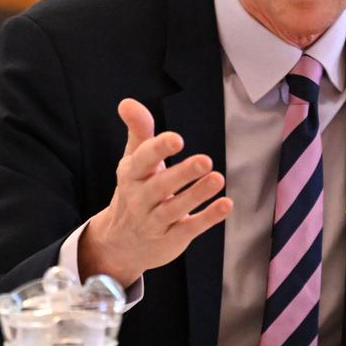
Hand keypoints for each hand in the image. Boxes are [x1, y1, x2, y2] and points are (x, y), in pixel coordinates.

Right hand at [79, 98, 232, 285]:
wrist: (120, 243)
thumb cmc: (135, 191)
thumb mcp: (134, 160)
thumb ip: (138, 130)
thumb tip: (127, 102)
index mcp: (132, 175)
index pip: (143, 160)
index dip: (158, 149)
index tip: (176, 139)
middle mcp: (140, 199)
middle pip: (160, 186)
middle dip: (182, 173)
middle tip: (205, 160)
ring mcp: (155, 221)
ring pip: (175, 208)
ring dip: (197, 194)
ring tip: (217, 179)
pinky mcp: (171, 239)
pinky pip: (189, 228)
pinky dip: (208, 218)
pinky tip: (226, 205)